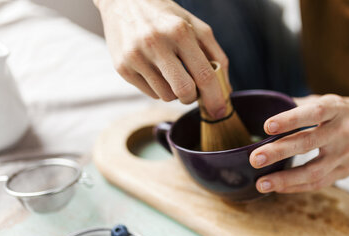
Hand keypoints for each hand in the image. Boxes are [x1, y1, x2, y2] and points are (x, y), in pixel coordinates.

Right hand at [94, 0, 228, 117]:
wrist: (124, 2)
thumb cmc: (167, 17)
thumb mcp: (196, 27)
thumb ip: (216, 56)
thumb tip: (226, 90)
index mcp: (179, 31)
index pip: (204, 75)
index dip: (215, 98)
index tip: (220, 112)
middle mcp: (156, 43)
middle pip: (184, 91)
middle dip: (193, 97)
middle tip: (192, 90)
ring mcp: (136, 56)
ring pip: (167, 97)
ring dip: (174, 92)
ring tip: (170, 72)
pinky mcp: (122, 68)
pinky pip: (151, 94)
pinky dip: (159, 89)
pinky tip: (155, 70)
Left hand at [249, 94, 348, 192]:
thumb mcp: (332, 101)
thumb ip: (304, 104)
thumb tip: (270, 105)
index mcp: (337, 109)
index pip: (313, 113)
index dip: (290, 119)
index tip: (267, 126)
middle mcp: (341, 132)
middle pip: (308, 143)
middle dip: (279, 152)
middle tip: (255, 158)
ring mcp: (343, 155)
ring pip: (313, 171)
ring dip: (284, 179)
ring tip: (261, 183)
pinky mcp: (343, 172)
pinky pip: (318, 183)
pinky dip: (295, 187)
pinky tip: (276, 187)